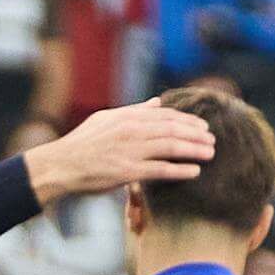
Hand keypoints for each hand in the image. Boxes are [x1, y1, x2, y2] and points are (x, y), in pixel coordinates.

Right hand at [23, 99, 217, 202]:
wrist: (61, 165)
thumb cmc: (82, 144)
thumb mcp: (106, 119)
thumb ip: (133, 111)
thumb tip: (156, 103)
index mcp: (128, 117)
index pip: (166, 115)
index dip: (188, 121)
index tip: (202, 127)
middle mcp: (132, 131)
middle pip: (173, 130)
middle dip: (197, 135)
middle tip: (213, 140)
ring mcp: (131, 151)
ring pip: (171, 147)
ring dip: (194, 150)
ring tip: (210, 153)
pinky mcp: (128, 172)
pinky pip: (161, 170)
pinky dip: (180, 170)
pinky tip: (195, 172)